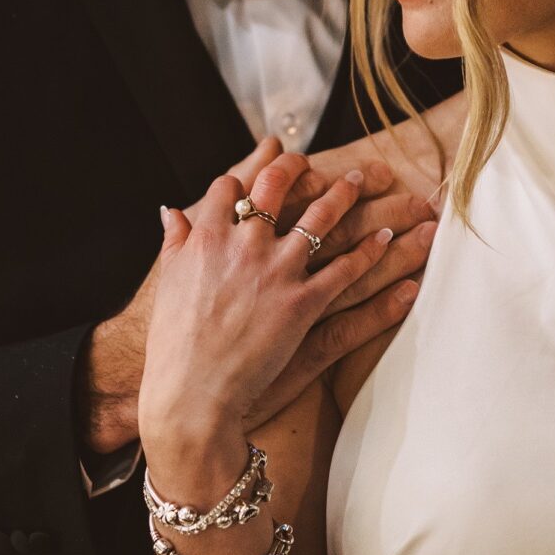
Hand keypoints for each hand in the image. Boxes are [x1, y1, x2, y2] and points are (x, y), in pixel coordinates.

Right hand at [138, 147, 401, 454]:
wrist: (191, 393)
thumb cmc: (173, 342)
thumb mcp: (169, 280)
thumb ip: (175, 240)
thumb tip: (171, 212)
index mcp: (208, 237)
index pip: (234, 186)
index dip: (251, 173)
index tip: (268, 165)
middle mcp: (246, 246)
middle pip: (280, 188)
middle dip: (301, 168)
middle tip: (314, 161)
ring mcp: (277, 273)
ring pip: (321, 220)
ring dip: (347, 197)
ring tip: (366, 181)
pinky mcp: (302, 305)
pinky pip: (344, 271)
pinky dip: (369, 254)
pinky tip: (385, 241)